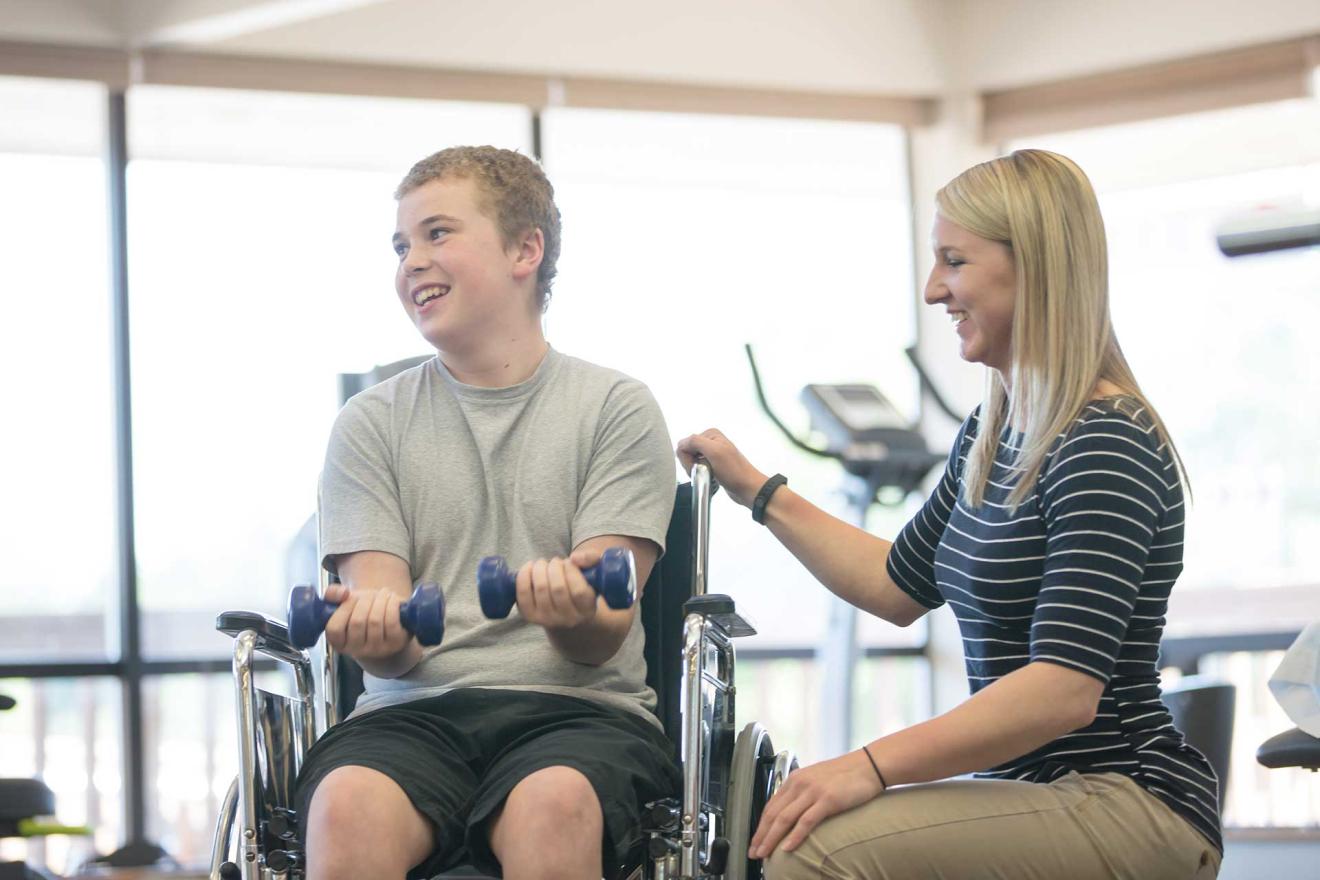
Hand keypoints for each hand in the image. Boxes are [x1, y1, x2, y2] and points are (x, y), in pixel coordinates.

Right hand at [322, 583, 412, 660]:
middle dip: (364, 601)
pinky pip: (391, 622)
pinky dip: (392, 605)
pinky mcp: (395, 643)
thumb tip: (343, 593)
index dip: (343, 608)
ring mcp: (377, 649)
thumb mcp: (345, 602)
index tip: (350, 596)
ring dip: (380, 600)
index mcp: (339, 643)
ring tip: (383, 593)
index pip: (334, 629)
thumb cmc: (363, 611)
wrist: (390, 621)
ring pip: (375, 621)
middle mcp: (357, 651)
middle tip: (370, 593)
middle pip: (357, 622)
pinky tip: (392, 599)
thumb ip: (332, 594)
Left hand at [515, 556, 598, 629]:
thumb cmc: (578, 585)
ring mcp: (547, 620)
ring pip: (541, 589)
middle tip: (556, 561)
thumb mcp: (592, 572)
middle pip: (558, 589)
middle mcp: (568, 619)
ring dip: (540, 569)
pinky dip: (524, 576)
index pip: (579, 592)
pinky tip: (530, 567)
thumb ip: (591, 559)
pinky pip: (523, 594)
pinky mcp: (530, 616)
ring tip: (544, 564)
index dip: (572, 571)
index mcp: (587, 610)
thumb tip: (574, 558)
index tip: (569, 562)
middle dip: (555, 567)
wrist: (563, 609)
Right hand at [675, 429, 767, 507]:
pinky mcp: (711, 465)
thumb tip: (681, 443)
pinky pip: (697, 469)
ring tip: (710, 474)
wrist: (747, 488)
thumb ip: (696, 442)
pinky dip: (700, 475)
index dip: (688, 457)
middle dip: (692, 465)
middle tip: (706, 470)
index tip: (700, 465)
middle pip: (687, 453)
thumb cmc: (735, 472)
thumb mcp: (715, 452)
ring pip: (690, 462)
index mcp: (710, 434)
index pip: (685, 443)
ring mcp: (711, 454)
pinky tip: (710, 477)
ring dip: (696, 471)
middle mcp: (710, 441)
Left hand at [748, 750, 884, 858]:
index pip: (770, 806)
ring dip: (771, 839)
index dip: (760, 826)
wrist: (868, 765)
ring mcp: (812, 792)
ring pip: (785, 818)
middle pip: (773, 814)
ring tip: (764, 853)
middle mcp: (799, 784)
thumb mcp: (815, 780)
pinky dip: (795, 836)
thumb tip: (790, 814)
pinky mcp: (827, 800)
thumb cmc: (844, 776)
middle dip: (760, 835)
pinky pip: (806, 821)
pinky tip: (787, 848)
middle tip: (754, 852)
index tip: (754, 841)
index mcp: (794, 780)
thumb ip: (801, 794)